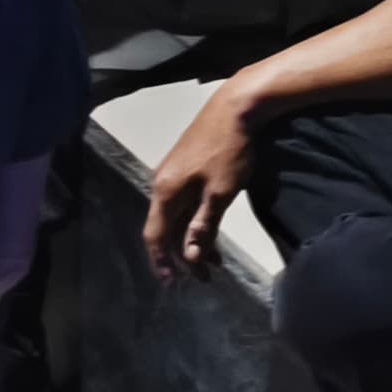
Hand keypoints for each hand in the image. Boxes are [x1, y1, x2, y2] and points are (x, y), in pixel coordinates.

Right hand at [141, 94, 256, 284]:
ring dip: (192, 239)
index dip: (161, 262)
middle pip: (166, 229)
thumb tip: (188, 257)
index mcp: (166, 192)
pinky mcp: (186, 167)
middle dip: (183, 256)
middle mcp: (162, 184)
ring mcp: (173, 174)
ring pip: (178, 216)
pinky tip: (212, 230)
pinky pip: (185, 203)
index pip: (155, 235)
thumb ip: (202, 226)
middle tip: (203, 278)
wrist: (236, 107)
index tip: (173, 284)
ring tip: (215, 261)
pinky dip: (197, 221)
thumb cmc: (229, 151)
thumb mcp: (219, 194)